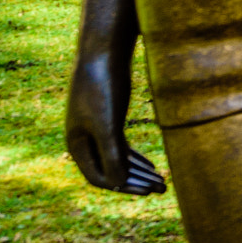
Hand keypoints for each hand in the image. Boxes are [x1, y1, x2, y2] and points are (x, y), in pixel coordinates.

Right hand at [65, 58, 164, 194]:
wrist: (104, 52)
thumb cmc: (102, 87)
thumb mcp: (107, 124)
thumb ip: (111, 154)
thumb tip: (118, 183)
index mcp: (77, 145)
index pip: (100, 177)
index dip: (124, 186)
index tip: (148, 190)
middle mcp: (84, 140)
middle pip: (111, 170)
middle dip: (137, 181)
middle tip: (163, 189)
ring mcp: (97, 128)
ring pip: (118, 159)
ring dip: (140, 171)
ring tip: (164, 182)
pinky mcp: (110, 117)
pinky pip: (121, 146)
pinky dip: (135, 158)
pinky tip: (152, 166)